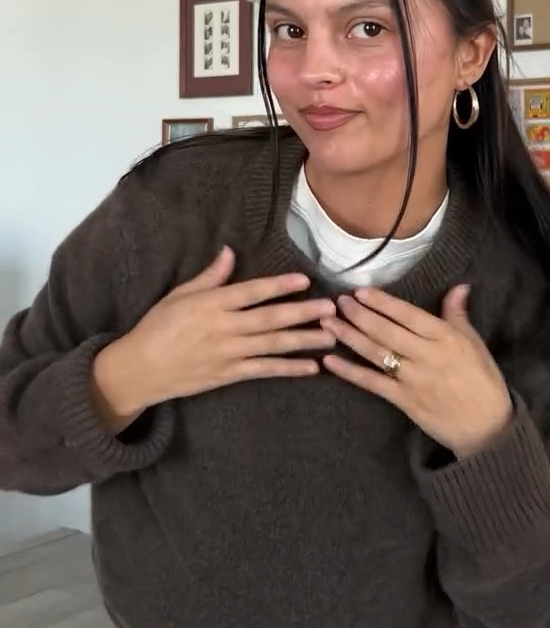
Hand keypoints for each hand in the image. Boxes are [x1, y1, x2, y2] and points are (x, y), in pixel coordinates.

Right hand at [92, 247, 335, 427]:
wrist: (139, 369)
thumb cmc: (156, 327)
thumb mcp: (178, 295)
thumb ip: (210, 277)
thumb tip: (230, 252)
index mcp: (210, 305)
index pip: (251, 292)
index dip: (278, 286)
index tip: (304, 280)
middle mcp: (223, 329)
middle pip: (269, 320)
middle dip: (302, 313)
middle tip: (331, 308)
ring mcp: (227, 354)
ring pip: (272, 346)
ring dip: (303, 341)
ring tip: (331, 335)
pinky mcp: (229, 375)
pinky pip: (264, 370)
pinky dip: (288, 368)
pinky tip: (311, 367)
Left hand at [321, 284, 511, 458]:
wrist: (487, 426)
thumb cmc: (483, 380)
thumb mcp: (474, 342)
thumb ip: (458, 314)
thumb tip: (459, 285)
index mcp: (444, 337)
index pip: (407, 314)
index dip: (382, 302)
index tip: (360, 291)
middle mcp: (426, 355)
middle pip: (385, 331)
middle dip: (359, 314)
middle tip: (338, 301)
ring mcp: (413, 379)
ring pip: (375, 353)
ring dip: (349, 336)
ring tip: (328, 323)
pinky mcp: (404, 401)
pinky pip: (372, 383)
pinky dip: (349, 372)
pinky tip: (330, 361)